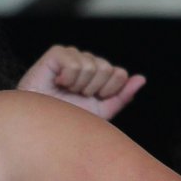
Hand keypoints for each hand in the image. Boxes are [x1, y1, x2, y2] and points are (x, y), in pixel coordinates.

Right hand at [17, 45, 145, 120]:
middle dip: (93, 89)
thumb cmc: (67, 121)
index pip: (120, 74)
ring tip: (64, 92)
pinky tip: (57, 83)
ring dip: (78, 86)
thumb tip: (141, 78)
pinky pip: (74, 62)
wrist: (39, 126)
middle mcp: (87, 62)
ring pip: (91, 66)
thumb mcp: (100, 113)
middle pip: (107, 69)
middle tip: (76, 97)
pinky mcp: (56, 54)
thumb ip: (121, 97)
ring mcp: (72, 56)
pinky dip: (67, 78)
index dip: (109, 90)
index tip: (93, 100)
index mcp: (99, 75)